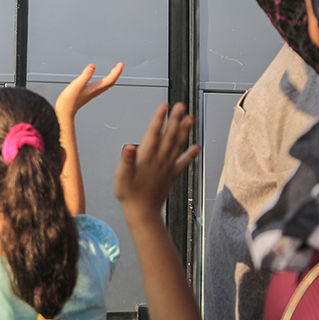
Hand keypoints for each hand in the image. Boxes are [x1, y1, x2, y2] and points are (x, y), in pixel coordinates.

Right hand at [55, 63, 121, 119]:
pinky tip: (101, 79)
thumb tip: (93, 66)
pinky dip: (105, 80)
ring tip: (114, 70)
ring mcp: (92, 92)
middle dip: (116, 73)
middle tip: (119, 65)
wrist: (64, 111)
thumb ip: (85, 75)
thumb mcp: (77, 85)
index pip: (110, 79)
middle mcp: (95, 91)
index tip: (120, 64)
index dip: (116, 71)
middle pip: (110, 82)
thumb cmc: (69, 100)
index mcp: (95, 88)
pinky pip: (101, 86)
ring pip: (106, 84)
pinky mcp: (88, 93)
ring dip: (111, 77)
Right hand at [114, 102, 199, 218]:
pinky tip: (197, 147)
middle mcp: (159, 160)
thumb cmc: (130, 195)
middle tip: (180, 106)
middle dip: (174, 120)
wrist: (143, 213)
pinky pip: (183, 163)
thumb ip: (126, 161)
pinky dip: (191, 154)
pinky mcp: (171, 175)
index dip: (159, 119)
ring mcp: (167, 167)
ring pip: (177, 146)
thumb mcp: (121, 177)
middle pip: (168, 136)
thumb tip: (129, 147)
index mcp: (146, 158)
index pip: (153, 134)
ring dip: (184, 131)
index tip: (164, 106)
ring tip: (190, 119)